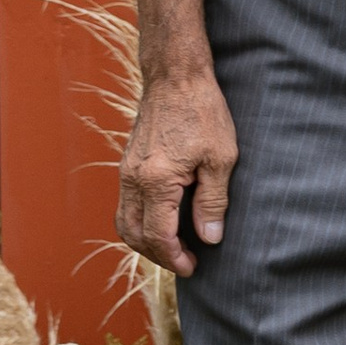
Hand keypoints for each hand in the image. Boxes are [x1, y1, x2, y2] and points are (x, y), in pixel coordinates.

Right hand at [117, 68, 239, 277]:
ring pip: (124, 222)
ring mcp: (126, 171)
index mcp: (156, 180)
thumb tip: (209, 238)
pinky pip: (126, 204)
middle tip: (185, 263)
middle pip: (135, 235)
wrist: (176, 77)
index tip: (192, 267)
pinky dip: (139, 222)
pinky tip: (163, 221)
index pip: (158, 235)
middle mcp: (133, 179)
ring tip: (173, 248)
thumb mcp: (221, 158)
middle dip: (158, 255)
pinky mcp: (127, 164)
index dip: (175, 258)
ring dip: (145, 242)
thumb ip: (213, 202)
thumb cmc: (203, 111)